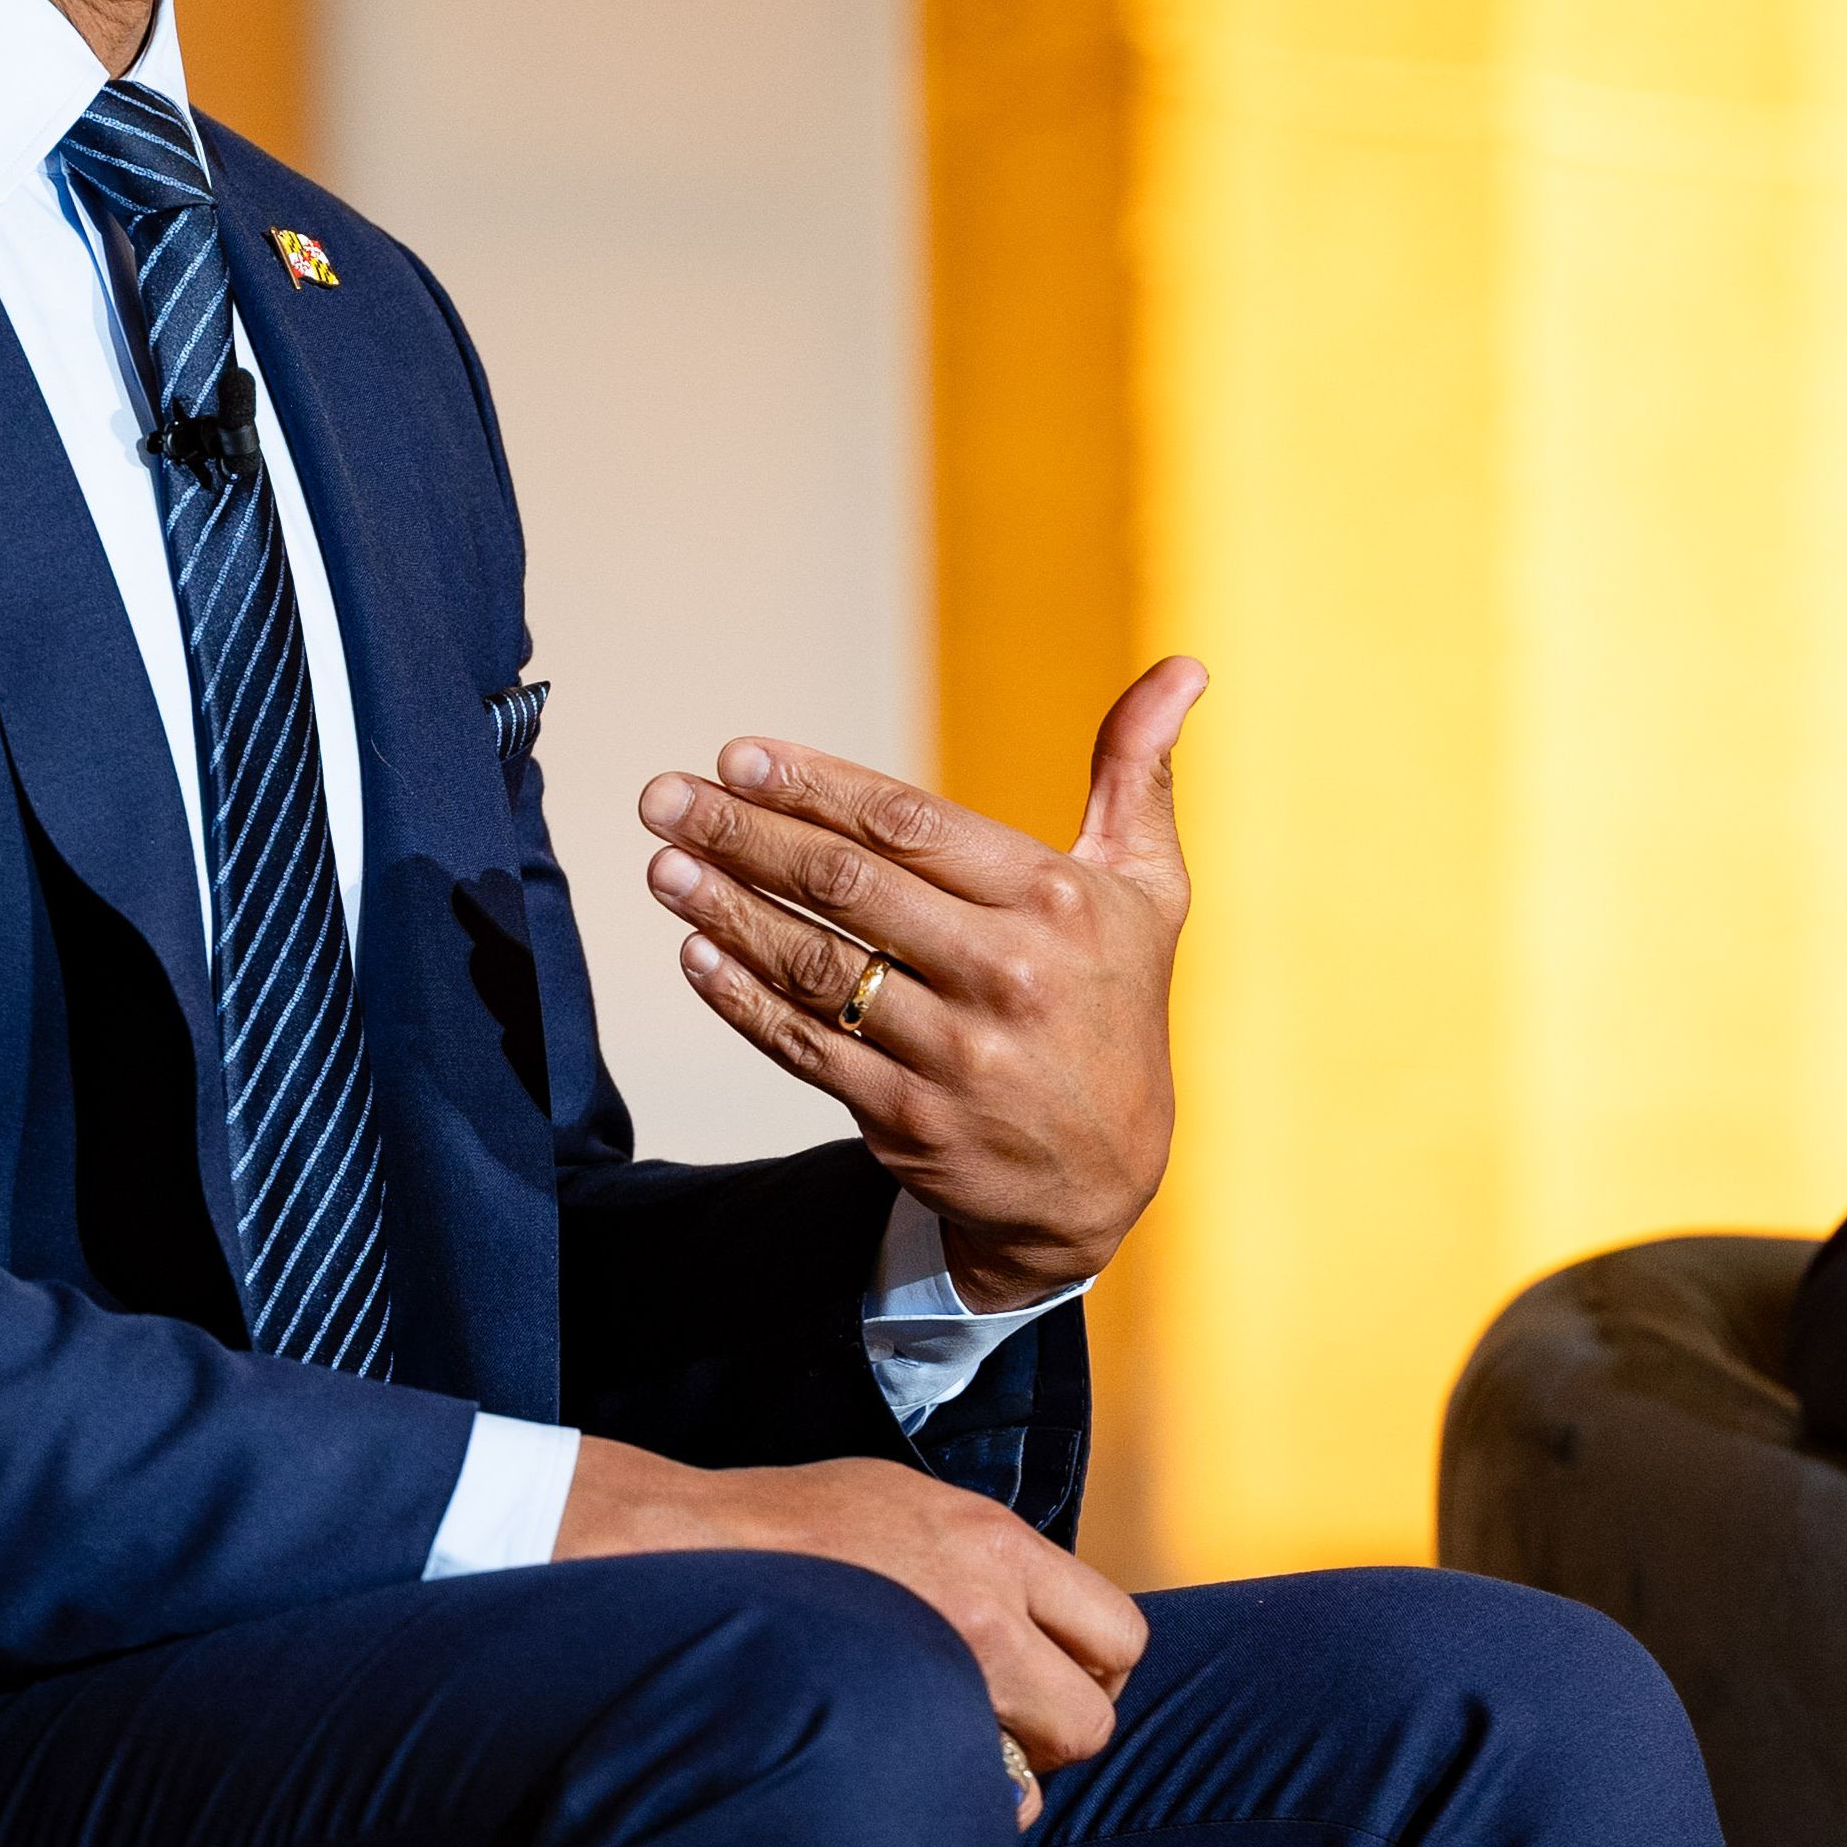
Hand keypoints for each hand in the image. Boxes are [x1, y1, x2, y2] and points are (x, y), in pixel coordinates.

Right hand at [555, 1437, 1148, 1824]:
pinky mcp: (884, 1726)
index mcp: (997, 1546)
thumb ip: (985, 1560)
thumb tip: (1034, 1619)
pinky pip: (959, 1799)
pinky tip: (906, 1771)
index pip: (1118, 1631)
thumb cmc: (795, 1524)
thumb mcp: (911, 1504)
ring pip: (1031, 1782)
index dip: (1097, 1669)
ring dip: (1007, 1780)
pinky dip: (949, 1801)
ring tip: (954, 1754)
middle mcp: (986, 1612)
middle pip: (1094, 1719)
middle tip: (1017, 1732)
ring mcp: (936, 1677)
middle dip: (1065, 1736)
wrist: (694, 1552)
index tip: (1058, 1680)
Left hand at [639, 659, 1205, 1313]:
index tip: (737, 756)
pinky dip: (740, 998)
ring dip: (725, 910)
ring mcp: (954, 1052)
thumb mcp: (1148, 890)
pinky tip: (693, 952)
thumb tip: (1184, 666)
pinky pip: (804, 1046)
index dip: (815, 786)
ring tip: (661, 864)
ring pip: (815, 966)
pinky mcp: (908, 1119)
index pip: (910, 825)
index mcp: (1055, 901)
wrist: (1105, 1180)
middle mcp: (1007, 973)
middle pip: (847, 887)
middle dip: (743, 833)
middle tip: (665, 797)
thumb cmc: (1115, 1005)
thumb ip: (1139, 773)